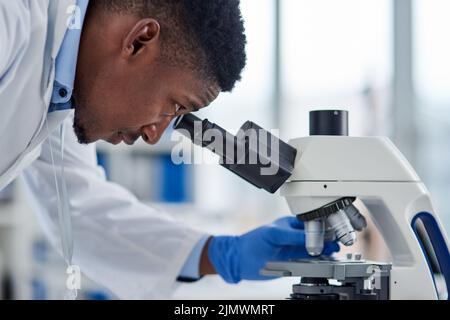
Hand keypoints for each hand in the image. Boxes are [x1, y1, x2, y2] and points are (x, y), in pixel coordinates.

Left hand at [206, 217, 339, 283]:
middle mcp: (292, 236)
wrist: (238, 260)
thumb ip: (293, 237)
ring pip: (314, 248)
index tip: (331, 235)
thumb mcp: (274, 236)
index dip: (322, 229)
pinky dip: (318, 260)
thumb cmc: (251, 243)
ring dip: (325, 250)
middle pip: (315, 236)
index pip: (310, 224)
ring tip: (334, 252)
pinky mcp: (291, 261)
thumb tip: (312, 238)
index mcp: (288, 225)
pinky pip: (308, 259)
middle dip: (327, 239)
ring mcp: (292, 248)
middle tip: (337, 244)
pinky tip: (325, 260)